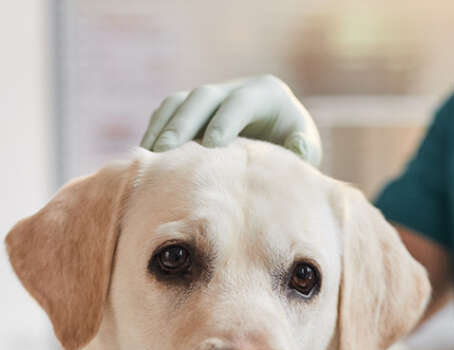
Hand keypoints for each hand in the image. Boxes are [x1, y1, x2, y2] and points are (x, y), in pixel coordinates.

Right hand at [139, 75, 321, 165]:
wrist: (280, 141)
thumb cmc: (293, 148)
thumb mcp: (307, 149)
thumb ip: (303, 150)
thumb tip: (297, 147)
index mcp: (266, 93)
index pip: (241, 102)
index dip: (225, 121)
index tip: (210, 146)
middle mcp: (235, 88)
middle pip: (203, 97)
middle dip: (183, 123)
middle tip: (166, 151)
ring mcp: (211, 96)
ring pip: (179, 101)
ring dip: (162, 126)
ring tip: (149, 156)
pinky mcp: (193, 109)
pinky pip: (168, 113)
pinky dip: (155, 130)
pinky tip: (146, 157)